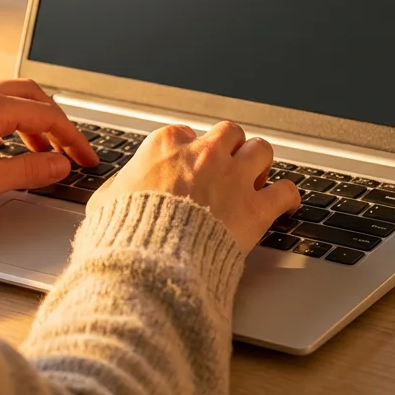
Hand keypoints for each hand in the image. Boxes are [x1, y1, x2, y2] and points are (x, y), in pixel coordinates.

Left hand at [0, 79, 98, 215]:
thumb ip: (26, 171)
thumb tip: (58, 166)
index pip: (45, 116)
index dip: (72, 138)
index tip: (85, 158)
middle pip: (31, 95)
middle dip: (55, 123)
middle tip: (68, 150)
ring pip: (8, 93)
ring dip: (30, 119)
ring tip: (40, 151)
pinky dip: (7, 116)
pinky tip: (5, 140)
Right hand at [88, 122, 300, 250]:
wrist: (150, 261)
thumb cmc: (124, 233)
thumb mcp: (105, 202)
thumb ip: (118, 188)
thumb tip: (115, 193)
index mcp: (166, 146)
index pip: (187, 134)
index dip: (191, 152)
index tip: (191, 167)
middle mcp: (204, 154)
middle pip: (229, 133)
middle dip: (231, 149)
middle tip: (228, 169)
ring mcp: (233, 178)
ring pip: (262, 149)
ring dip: (260, 164)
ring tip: (256, 179)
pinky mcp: (255, 207)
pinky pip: (285, 191)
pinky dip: (288, 197)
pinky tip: (286, 204)